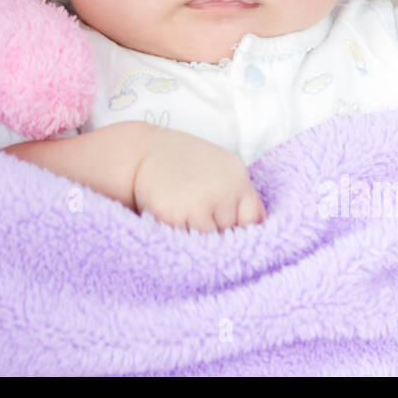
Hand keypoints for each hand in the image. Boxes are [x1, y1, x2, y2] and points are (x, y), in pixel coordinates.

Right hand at [131, 125, 266, 231]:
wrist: (139, 154)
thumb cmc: (180, 161)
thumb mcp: (219, 167)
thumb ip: (238, 193)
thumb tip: (258, 226)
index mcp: (237, 177)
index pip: (253, 220)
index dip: (241, 230)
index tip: (231, 235)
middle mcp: (223, 191)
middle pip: (232, 234)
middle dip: (220, 236)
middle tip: (203, 229)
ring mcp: (200, 205)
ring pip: (211, 242)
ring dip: (201, 242)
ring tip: (188, 229)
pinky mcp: (175, 217)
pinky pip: (188, 243)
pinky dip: (183, 242)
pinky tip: (175, 229)